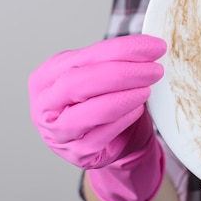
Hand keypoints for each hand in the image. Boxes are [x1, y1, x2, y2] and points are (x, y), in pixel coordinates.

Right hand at [29, 34, 166, 200]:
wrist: (110, 140)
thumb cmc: (102, 102)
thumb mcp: (102, 76)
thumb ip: (116, 61)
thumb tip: (149, 47)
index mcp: (49, 75)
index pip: (87, 56)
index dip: (124, 49)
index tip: (154, 47)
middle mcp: (46, 103)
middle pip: (80, 82)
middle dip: (123, 73)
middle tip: (154, 70)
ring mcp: (57, 132)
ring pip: (88, 112)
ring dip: (123, 98)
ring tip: (147, 89)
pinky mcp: (77, 153)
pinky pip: (101, 135)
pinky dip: (123, 119)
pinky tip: (137, 109)